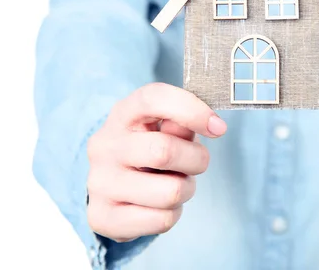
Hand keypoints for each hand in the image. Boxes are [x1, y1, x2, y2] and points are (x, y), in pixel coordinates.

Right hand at [86, 83, 226, 242]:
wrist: (112, 185)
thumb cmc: (148, 149)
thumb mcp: (164, 128)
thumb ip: (183, 123)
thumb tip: (210, 124)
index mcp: (123, 114)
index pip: (154, 98)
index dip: (191, 110)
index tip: (218, 127)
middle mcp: (105, 145)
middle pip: (164, 152)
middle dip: (196, 160)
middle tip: (195, 163)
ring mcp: (100, 182)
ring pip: (170, 192)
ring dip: (186, 190)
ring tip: (175, 184)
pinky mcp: (103, 216)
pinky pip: (162, 220)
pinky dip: (172, 214)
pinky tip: (159, 205)